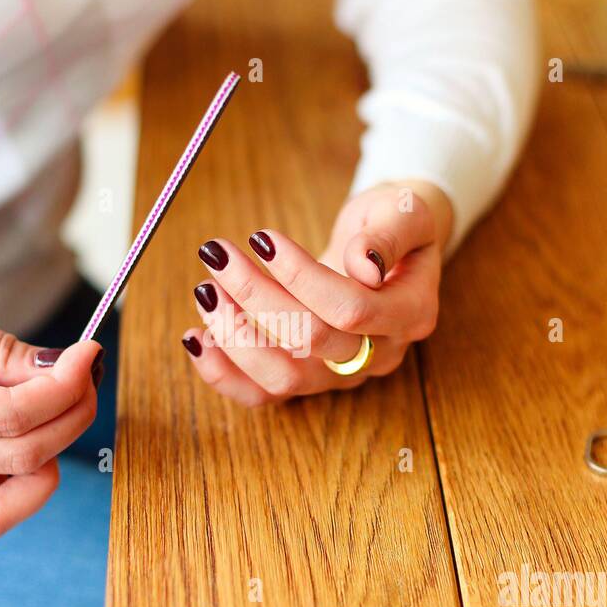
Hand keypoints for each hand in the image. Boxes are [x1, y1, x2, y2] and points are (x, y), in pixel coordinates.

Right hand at [0, 252, 101, 540]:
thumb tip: (63, 370)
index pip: (12, 418)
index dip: (65, 387)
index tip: (89, 352)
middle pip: (20, 460)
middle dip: (72, 415)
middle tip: (86, 371)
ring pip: (0, 511)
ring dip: (46, 466)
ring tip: (56, 410)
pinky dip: (11, 493)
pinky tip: (25, 441)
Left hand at [182, 180, 451, 405]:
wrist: (386, 251)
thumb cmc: (392, 224)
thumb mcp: (404, 211)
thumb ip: (389, 235)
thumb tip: (364, 263)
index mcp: (410, 314)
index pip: (351, 308)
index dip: (300, 276)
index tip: (261, 238)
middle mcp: (378, 355)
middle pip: (311, 342)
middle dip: (255, 297)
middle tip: (218, 255)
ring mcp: (341, 375)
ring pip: (283, 377)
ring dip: (234, 335)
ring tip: (206, 288)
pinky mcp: (308, 380)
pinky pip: (263, 395)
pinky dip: (223, 374)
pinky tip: (196, 338)